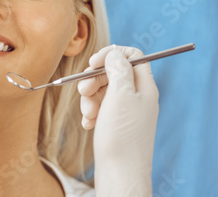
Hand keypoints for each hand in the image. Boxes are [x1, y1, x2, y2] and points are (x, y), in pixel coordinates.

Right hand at [77, 45, 158, 195]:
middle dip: (93, 79)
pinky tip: (88, 124)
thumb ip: (118, 69)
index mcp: (144, 87)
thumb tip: (115, 54)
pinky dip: (91, 112)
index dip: (111, 54)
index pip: (132, 56)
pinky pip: (99, 108)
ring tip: (87, 115)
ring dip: (89, 98)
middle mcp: (137, 97)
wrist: (120, 174)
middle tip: (83, 91)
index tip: (92, 63)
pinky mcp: (116, 124)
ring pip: (103, 91)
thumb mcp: (120, 96)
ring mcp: (126, 111)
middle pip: (113, 72)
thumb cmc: (121, 136)